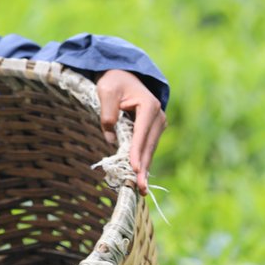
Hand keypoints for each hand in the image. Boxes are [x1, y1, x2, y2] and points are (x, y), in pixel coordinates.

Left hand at [96, 69, 165, 195]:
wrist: (123, 75)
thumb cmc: (114, 82)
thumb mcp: (106, 91)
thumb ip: (107, 113)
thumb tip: (111, 139)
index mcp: (148, 105)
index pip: (141, 133)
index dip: (137, 151)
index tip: (135, 168)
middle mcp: (158, 116)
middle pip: (149, 145)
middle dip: (144, 167)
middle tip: (140, 187)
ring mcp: (158, 124)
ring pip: (150, 149)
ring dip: (145, 168)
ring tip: (141, 188)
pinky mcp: (153, 130)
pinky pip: (147, 148)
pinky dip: (143, 162)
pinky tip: (141, 178)